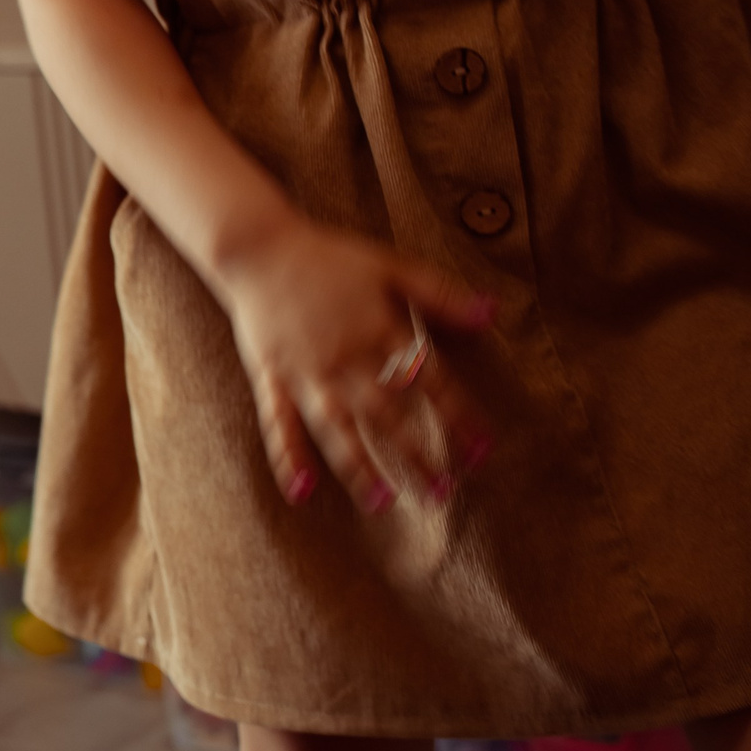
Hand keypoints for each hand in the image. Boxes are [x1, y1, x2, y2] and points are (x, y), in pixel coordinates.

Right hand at [216, 216, 493, 508]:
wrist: (258, 248)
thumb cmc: (328, 257)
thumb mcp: (391, 267)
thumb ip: (440, 294)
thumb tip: (492, 313)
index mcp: (378, 331)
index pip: (429, 381)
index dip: (458, 416)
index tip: (483, 450)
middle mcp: (344, 359)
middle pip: (387, 416)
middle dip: (416, 455)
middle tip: (441, 493)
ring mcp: (305, 374)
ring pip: (337, 429)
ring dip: (359, 466)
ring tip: (383, 502)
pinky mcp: (272, 379)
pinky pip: (279, 424)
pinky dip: (289, 456)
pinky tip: (302, 490)